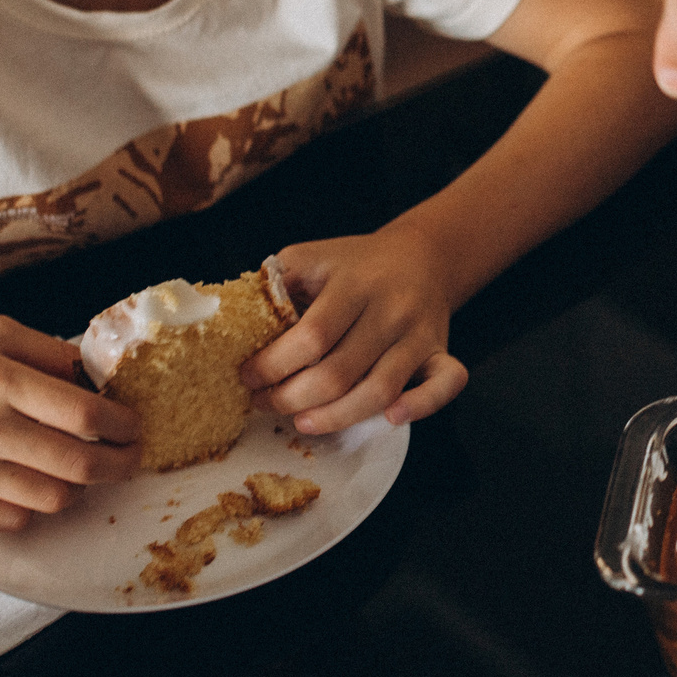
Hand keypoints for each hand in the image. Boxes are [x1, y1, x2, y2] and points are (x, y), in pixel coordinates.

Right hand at [0, 316, 140, 531]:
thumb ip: (49, 351)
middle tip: (129, 457)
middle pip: (80, 465)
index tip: (135, 427)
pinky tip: (33, 481)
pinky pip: (17, 518)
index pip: (86, 415)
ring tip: (80, 468)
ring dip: (79, 486)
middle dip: (120, 464)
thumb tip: (98, 375)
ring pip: (54, 498)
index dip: (124, 426)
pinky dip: (35, 504)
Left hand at [242, 230, 468, 433]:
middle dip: (292, 399)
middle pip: (339, 372)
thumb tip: (232, 322)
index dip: (273, 365)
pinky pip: (444, 385)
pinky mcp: (440, 352)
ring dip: (335, 417)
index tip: (247, 377)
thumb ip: (275, 284)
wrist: (422, 254)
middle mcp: (392, 309)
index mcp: (356, 284)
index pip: (312, 336)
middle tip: (265, 403)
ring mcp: (420, 334)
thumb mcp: (310, 257)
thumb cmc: (355, 264)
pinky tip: (388, 418)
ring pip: (380, 390)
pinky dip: (420, 406)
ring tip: (301, 421)